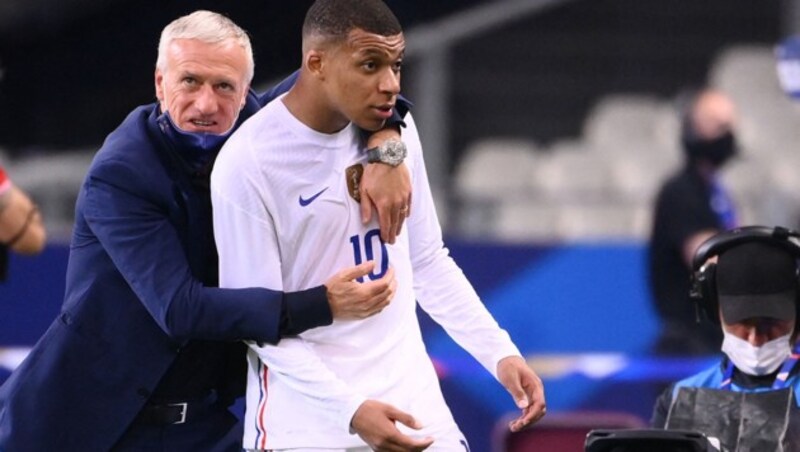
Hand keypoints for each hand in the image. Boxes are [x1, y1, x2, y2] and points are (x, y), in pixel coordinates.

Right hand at [324, 262, 395, 319]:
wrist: (324, 306)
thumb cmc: (332, 290)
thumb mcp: (344, 275)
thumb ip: (361, 269)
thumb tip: (374, 264)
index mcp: (364, 292)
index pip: (385, 283)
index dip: (390, 275)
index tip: (391, 269)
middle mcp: (368, 303)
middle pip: (388, 293)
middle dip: (393, 283)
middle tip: (392, 275)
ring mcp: (366, 310)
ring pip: (385, 302)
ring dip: (391, 293)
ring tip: (391, 285)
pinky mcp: (363, 315)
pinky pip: (379, 309)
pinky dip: (384, 302)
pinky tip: (383, 297)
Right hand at [351, 399, 433, 450]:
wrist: (353, 413)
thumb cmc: (372, 408)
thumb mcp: (391, 409)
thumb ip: (407, 418)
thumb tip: (421, 426)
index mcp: (389, 434)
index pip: (411, 445)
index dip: (424, 444)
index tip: (431, 439)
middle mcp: (384, 445)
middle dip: (420, 449)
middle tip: (427, 441)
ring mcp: (379, 448)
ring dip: (411, 451)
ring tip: (419, 443)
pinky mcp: (375, 448)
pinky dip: (401, 451)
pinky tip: (405, 445)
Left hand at [361, 128, 411, 244]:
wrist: (388, 157)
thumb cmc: (373, 173)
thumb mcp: (364, 190)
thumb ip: (365, 207)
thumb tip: (365, 222)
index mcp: (384, 205)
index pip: (386, 225)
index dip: (386, 234)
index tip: (385, 241)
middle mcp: (396, 203)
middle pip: (395, 223)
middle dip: (393, 233)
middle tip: (392, 241)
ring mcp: (404, 197)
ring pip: (403, 216)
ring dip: (400, 225)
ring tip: (397, 232)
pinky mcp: (409, 190)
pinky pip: (408, 206)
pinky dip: (406, 213)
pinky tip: (404, 217)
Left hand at [497, 355, 545, 431]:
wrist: (506, 359)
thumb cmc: (508, 367)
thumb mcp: (510, 379)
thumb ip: (517, 392)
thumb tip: (524, 407)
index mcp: (535, 385)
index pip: (539, 404)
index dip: (533, 414)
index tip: (523, 422)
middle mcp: (536, 391)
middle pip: (538, 411)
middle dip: (529, 421)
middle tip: (515, 427)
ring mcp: (532, 395)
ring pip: (533, 413)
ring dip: (525, 422)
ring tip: (512, 428)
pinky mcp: (527, 397)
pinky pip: (528, 411)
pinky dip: (522, 418)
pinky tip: (514, 423)